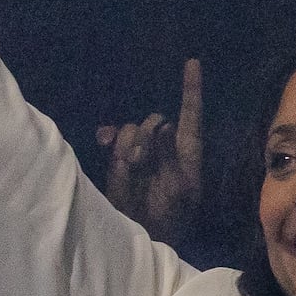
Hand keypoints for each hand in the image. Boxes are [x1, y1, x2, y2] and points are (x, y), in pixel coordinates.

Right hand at [97, 59, 207, 240]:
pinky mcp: (118, 159)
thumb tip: (161, 124)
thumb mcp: (179, 188)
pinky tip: (104, 141)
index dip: (191, 89)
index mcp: (188, 150)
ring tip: (132, 168)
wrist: (145, 233)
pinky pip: (112, 138)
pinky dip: (109, 138)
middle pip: (154, 119)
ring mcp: (140, 151)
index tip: (192, 62)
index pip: (191, 114)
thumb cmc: (172, 215)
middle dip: (146, 136)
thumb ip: (169, 156)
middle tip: (141, 160)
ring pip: (132, 128)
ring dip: (129, 145)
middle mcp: (164, 145)